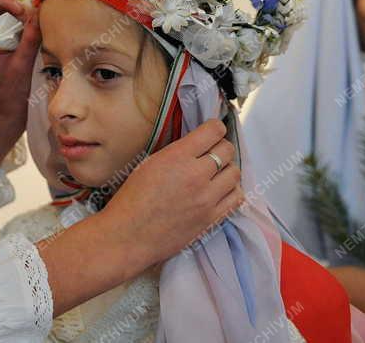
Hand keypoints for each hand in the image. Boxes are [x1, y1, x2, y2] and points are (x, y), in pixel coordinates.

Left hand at [0, 0, 40, 127]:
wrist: (12, 108)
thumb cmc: (12, 91)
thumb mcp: (22, 65)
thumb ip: (29, 40)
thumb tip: (37, 14)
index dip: (3, 1)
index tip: (21, 12)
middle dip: (17, 5)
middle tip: (32, 20)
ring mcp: (0, 35)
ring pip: (11, 10)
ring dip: (25, 14)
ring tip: (36, 28)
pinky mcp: (12, 39)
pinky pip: (20, 20)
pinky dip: (30, 21)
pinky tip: (38, 32)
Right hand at [100, 120, 243, 267]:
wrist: (128, 235)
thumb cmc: (132, 198)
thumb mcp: (151, 163)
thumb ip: (178, 152)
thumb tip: (198, 145)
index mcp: (178, 156)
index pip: (213, 131)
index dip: (214, 129)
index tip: (211, 133)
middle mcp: (196, 175)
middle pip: (227, 150)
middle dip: (221, 148)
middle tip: (212, 153)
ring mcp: (207, 198)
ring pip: (235, 173)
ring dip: (227, 170)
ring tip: (215, 174)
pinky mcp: (211, 219)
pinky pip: (236, 198)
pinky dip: (231, 190)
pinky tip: (220, 191)